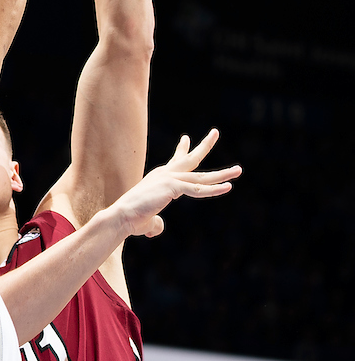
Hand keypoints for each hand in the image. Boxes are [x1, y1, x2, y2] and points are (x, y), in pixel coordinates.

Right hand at [114, 128, 240, 239]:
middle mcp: (165, 174)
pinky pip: (198, 189)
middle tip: (215, 132)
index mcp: (159, 178)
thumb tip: (158, 228)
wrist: (122, 217)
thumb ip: (156, 223)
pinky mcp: (172, 188)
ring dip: (222, 174)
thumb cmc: (131, 219)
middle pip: (191, 159)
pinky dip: (214, 189)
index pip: (174, 161)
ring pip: (201, 176)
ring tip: (238, 170)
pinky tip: (228, 187)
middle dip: (204, 145)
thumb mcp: (148, 220)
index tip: (186, 138)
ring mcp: (169, 179)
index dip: (182, 149)